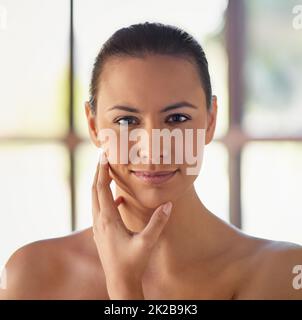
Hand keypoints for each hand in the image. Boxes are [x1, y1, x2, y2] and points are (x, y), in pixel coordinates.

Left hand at [92, 152, 171, 298]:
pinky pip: (100, 209)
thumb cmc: (132, 264)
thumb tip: (168, 204)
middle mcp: (99, 221)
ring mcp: (98, 227)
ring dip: (99, 184)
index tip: (104, 155)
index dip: (102, 171)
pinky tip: (118, 200)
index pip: (102, 189)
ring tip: (107, 173)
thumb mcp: (146, 243)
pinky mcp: (101, 232)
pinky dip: (106, 199)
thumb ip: (157, 223)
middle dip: (97, 172)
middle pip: (94, 190)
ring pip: (95, 199)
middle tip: (102, 157)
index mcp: (108, 220)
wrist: (119, 282)